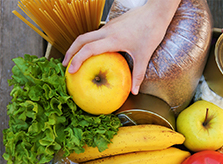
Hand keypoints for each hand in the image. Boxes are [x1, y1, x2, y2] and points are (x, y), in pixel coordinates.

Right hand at [62, 0, 179, 94]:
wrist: (156, 12)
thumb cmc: (151, 31)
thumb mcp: (144, 56)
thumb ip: (138, 75)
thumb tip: (134, 91)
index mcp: (113, 39)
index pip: (89, 49)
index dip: (77, 59)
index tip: (70, 70)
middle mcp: (107, 31)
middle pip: (81, 40)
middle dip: (71, 52)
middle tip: (65, 65)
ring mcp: (109, 26)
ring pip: (87, 35)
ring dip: (78, 46)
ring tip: (75, 59)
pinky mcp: (112, 25)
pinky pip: (95, 34)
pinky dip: (88, 43)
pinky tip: (92, 53)